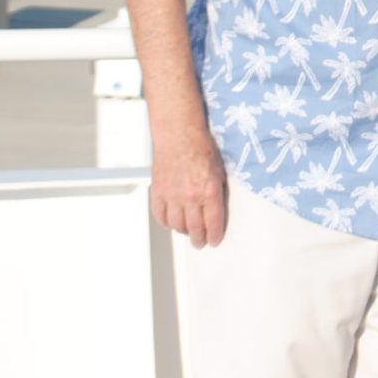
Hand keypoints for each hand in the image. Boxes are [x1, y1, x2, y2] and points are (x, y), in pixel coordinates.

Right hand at [150, 121, 227, 248]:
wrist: (179, 134)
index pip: (213, 223)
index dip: (214, 235)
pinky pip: (160, 216)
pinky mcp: (158, 192)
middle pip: (195, 228)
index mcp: (209, 191)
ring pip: (177, 225)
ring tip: (187, 232)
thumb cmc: (201, 148)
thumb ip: (218, 192)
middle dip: (199, 239)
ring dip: (183, 232)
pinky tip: (172, 222)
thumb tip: (218, 211)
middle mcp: (191, 196)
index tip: (214, 240)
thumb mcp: (219, 170)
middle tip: (200, 242)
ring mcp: (172, 195)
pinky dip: (166, 222)